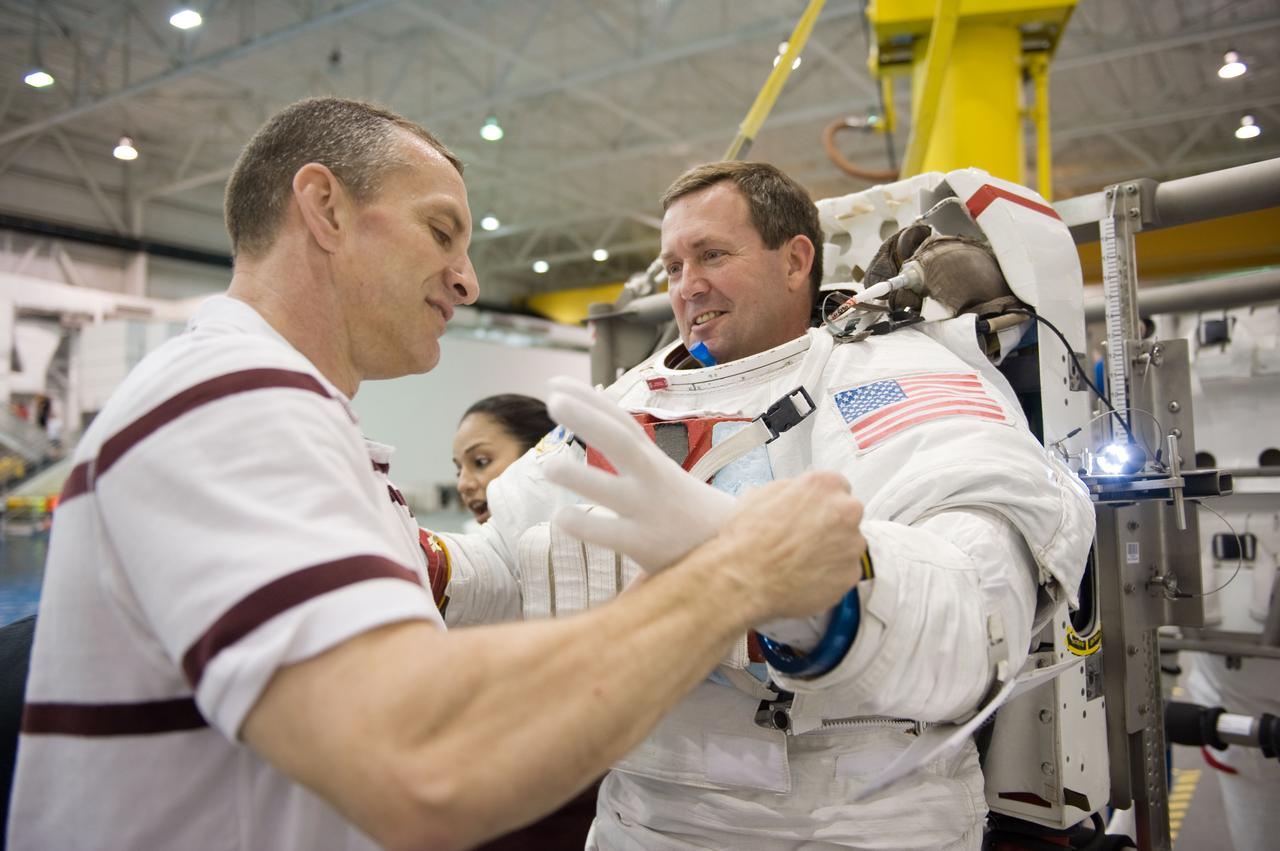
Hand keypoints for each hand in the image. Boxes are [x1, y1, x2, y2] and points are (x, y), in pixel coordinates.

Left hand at [543, 376, 735, 571]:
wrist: (734, 546)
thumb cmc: (687, 509)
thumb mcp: (664, 473)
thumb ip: (632, 455)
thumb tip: (593, 429)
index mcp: (653, 460)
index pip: (621, 422)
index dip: (590, 399)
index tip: (556, 381)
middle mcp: (652, 478)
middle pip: (621, 442)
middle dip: (588, 419)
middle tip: (553, 401)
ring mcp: (650, 511)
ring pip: (612, 490)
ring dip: (580, 476)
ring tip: (548, 466)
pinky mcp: (647, 544)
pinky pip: (612, 534)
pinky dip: (586, 525)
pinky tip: (559, 517)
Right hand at [714, 471, 866, 624]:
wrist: (744, 579)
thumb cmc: (747, 538)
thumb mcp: (760, 494)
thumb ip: (789, 489)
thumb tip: (795, 493)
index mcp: (824, 485)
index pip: (837, 486)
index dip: (820, 502)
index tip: (811, 512)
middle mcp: (846, 511)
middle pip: (846, 514)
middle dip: (829, 524)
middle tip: (803, 538)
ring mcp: (852, 545)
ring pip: (848, 544)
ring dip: (831, 549)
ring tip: (800, 560)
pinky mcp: (851, 574)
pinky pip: (845, 571)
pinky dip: (830, 574)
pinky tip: (805, 575)